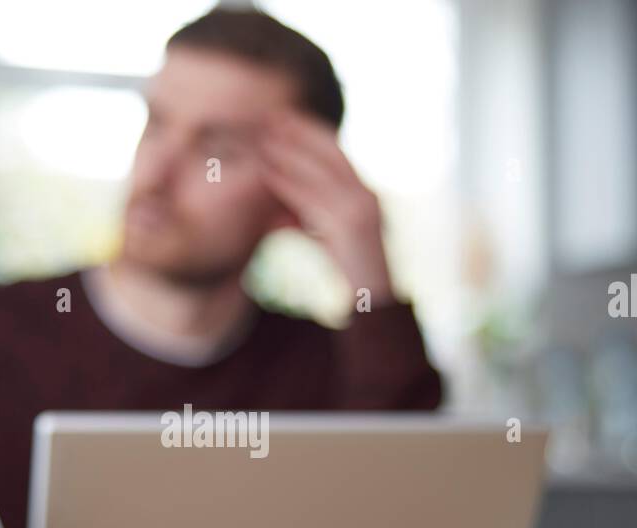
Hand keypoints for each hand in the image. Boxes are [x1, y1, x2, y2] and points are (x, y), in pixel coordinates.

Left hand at [258, 110, 394, 307]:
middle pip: (331, 153)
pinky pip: (315, 200)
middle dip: (299, 133)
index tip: (283, 117)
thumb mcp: (331, 238)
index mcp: (366, 193)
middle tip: (269, 117)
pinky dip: (290, 185)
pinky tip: (268, 175)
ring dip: (291, 154)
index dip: (310, 131)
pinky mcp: (351, 228)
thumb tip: (279, 213)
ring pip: (321, 173)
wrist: (373, 303)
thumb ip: (311, 218)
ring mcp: (362, 211)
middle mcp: (367, 196)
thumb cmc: (352, 271)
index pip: (337, 151)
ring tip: (263, 140)